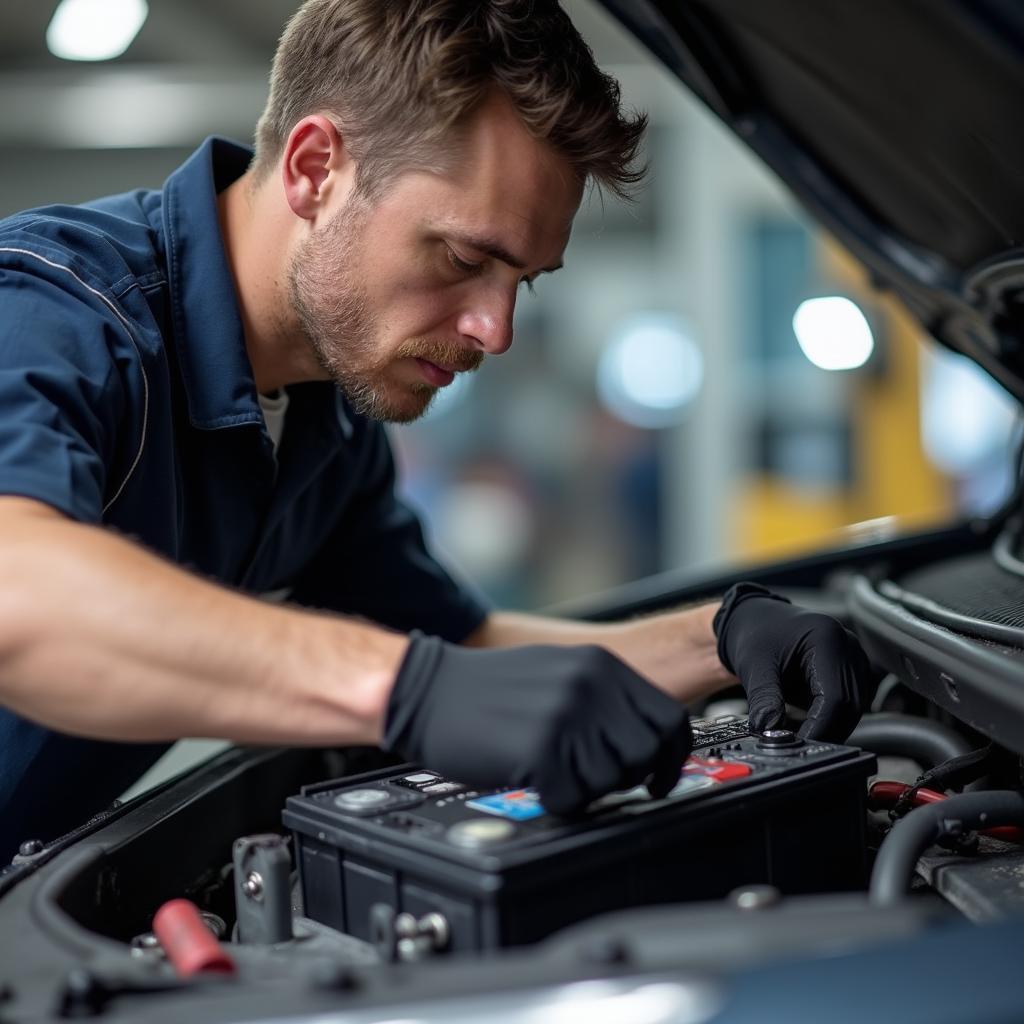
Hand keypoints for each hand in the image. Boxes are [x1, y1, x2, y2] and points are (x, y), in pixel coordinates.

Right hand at [382, 632, 691, 814]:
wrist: (428, 689)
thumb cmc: (487, 688)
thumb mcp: (559, 672)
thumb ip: (605, 698)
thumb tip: (646, 738)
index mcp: (601, 665)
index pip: (670, 720)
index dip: (669, 758)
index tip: (658, 777)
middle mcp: (591, 686)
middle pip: (646, 755)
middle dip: (625, 777)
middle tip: (591, 777)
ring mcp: (567, 716)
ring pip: (613, 781)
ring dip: (587, 788)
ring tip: (555, 772)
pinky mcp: (541, 749)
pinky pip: (573, 799)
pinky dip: (558, 801)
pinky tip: (536, 781)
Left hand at [712, 583, 871, 740]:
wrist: (756, 620)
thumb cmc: (756, 634)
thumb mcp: (754, 666)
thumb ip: (764, 699)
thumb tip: (770, 732)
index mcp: (828, 639)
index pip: (835, 697)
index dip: (819, 727)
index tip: (800, 743)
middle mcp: (849, 649)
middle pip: (849, 707)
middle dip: (825, 731)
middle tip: (798, 746)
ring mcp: (853, 661)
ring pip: (852, 710)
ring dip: (829, 728)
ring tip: (799, 737)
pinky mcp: (849, 673)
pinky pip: (847, 705)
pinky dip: (829, 719)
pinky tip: (808, 726)